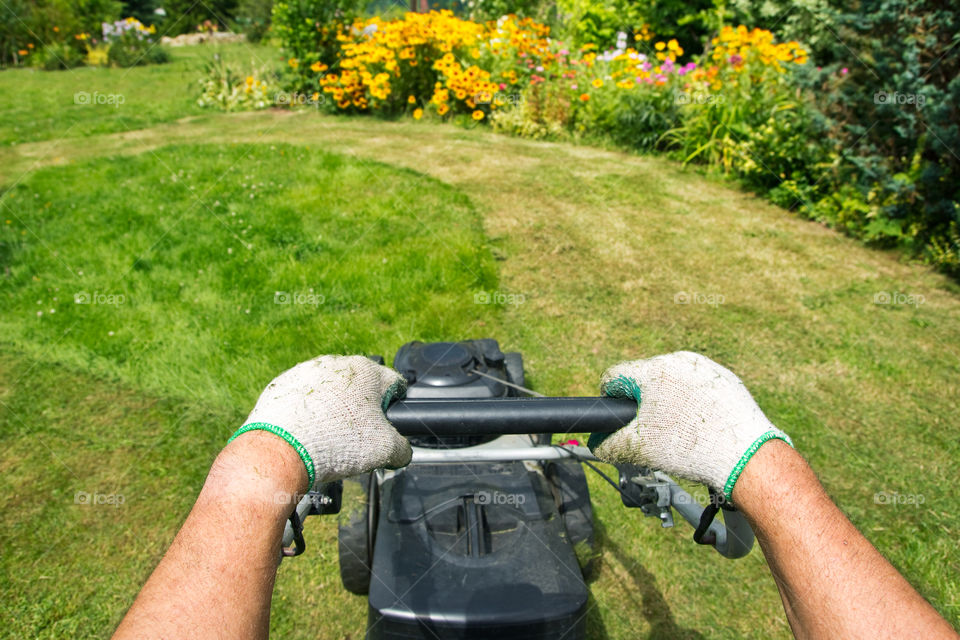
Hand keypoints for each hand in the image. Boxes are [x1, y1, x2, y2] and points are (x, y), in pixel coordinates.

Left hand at [230, 355, 410, 487]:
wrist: (281, 450)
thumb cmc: (336, 443)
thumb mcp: (384, 450)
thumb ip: (402, 448)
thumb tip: (403, 452)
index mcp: (366, 370)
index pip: (393, 384)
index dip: (394, 406)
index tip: (386, 424)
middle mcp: (336, 364)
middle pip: (359, 388)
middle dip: (361, 410)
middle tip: (355, 437)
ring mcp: (305, 372)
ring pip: (329, 392)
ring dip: (333, 410)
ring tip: (327, 438)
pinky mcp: (281, 385)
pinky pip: (302, 398)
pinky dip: (307, 413)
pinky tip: (306, 433)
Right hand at [588, 351, 791, 500]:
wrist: (745, 456)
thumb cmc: (691, 450)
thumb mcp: (640, 449)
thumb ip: (609, 443)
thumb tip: (597, 443)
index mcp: (653, 371)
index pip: (615, 377)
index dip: (610, 399)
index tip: (618, 417)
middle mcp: (678, 360)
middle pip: (644, 379)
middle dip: (643, 403)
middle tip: (652, 431)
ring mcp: (704, 367)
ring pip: (672, 382)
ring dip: (668, 402)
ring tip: (680, 432)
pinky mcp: (724, 378)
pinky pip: (697, 386)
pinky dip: (693, 403)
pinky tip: (700, 427)